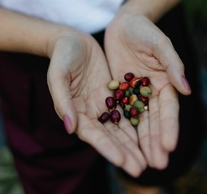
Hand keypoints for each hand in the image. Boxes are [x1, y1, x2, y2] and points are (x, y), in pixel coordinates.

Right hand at [46, 27, 146, 176]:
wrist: (72, 39)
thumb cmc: (62, 56)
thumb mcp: (58, 74)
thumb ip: (62, 100)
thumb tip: (70, 128)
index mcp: (74, 110)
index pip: (92, 134)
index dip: (107, 148)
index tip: (122, 161)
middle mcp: (89, 110)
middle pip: (108, 135)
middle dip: (124, 152)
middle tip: (140, 168)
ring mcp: (102, 102)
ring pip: (119, 126)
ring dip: (132, 142)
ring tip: (147, 158)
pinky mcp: (112, 91)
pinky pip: (126, 108)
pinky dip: (135, 121)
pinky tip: (148, 133)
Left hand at [104, 10, 190, 169]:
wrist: (124, 24)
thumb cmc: (145, 30)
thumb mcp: (160, 44)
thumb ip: (172, 64)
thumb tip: (187, 89)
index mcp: (165, 82)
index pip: (169, 109)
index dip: (169, 127)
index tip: (169, 146)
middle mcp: (151, 92)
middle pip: (154, 120)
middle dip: (155, 142)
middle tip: (156, 164)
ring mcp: (134, 94)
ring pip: (137, 121)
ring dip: (140, 142)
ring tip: (140, 162)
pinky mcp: (118, 92)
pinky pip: (119, 111)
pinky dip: (120, 128)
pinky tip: (119, 144)